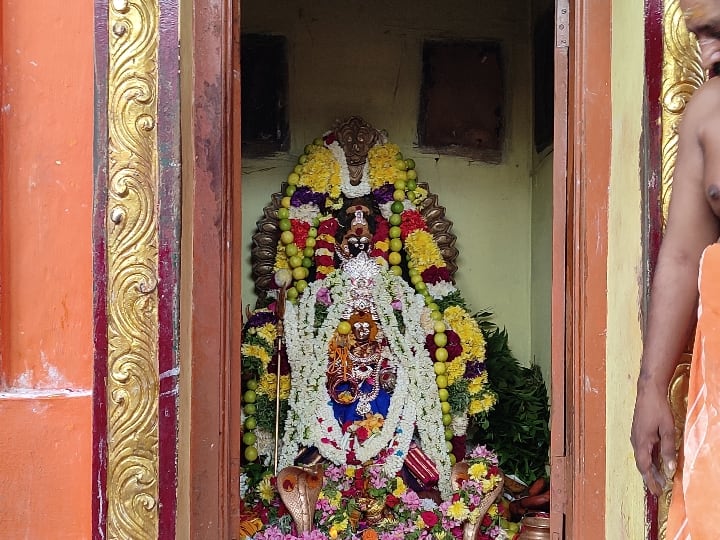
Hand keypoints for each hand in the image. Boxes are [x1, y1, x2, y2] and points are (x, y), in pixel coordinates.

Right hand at [631, 381, 676, 495]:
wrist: (648, 391)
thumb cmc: (658, 408)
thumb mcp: (668, 430)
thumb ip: (668, 450)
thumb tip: (670, 469)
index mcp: (641, 442)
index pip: (644, 467)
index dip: (650, 481)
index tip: (657, 491)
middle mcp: (635, 440)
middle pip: (642, 464)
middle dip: (651, 477)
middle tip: (660, 488)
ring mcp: (635, 435)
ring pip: (642, 456)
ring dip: (650, 468)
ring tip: (661, 477)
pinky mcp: (638, 431)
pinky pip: (642, 449)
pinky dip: (649, 458)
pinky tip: (657, 459)